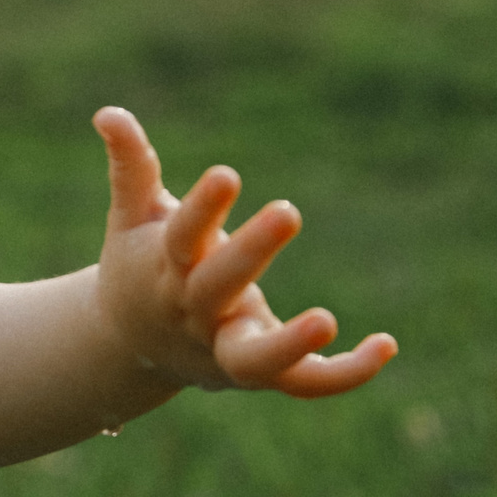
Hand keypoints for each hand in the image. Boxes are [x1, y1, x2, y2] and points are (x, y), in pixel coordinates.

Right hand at [92, 107, 396, 397]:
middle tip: (288, 211)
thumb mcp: (132, 216)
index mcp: (166, 269)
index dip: (203, 208)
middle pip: (218, 287)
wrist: (127, 348)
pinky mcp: (258, 375)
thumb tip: (108, 112)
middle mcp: (195, 312)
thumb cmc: (139, 266)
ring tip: (326, 320)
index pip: (182, 236)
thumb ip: (131, 166)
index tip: (227, 175)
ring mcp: (225, 348)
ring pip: (255, 358)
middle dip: (250, 252)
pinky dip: (345, 373)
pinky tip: (387, 344)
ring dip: (288, 344)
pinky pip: (304, 383)